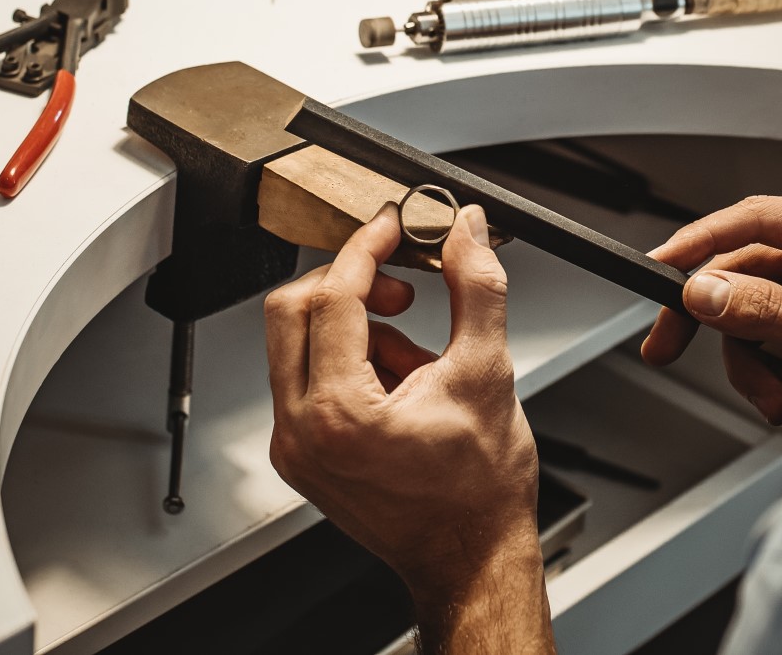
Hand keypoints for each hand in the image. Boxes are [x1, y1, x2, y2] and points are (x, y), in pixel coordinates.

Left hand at [264, 203, 551, 651]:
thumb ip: (476, 287)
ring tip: (418, 354)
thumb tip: (465, 231)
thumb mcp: (487, 371)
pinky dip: (353, 361)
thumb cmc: (479, 490)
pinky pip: (310, 380)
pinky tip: (405, 382)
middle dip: (350, 282)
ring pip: (299, 344)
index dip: (368, 247)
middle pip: (293, 311)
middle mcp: (302, 432)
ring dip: (356, 325)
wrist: (470, 556)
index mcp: (339, 414)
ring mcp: (296, 447)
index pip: (334, 296)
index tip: (396, 226)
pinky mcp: (303, 454)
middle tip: (404, 282)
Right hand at [640, 196, 781, 429]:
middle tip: (668, 345)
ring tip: (778, 396)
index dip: (703, 239)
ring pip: (745, 310)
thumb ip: (769, 313)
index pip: (762, 219)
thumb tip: (707, 291)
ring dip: (751, 363)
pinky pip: (762, 338)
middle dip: (722, 325)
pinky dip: (769, 373)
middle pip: (742, 269)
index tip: (662, 261)